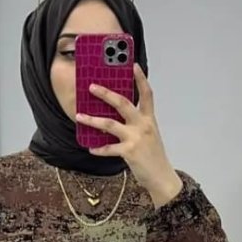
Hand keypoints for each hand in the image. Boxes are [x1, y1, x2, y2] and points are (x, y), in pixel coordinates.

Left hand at [75, 64, 182, 207]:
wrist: (161, 176)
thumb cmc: (153, 156)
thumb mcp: (149, 135)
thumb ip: (136, 124)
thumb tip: (115, 117)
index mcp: (149, 119)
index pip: (147, 94)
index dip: (140, 79)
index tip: (133, 65)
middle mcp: (143, 125)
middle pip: (123, 103)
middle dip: (106, 93)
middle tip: (92, 86)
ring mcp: (136, 138)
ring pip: (110, 124)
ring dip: (93, 120)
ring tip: (80, 116)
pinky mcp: (129, 152)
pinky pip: (109, 148)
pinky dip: (99, 148)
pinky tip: (90, 148)